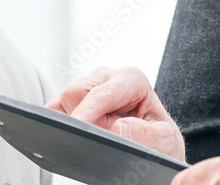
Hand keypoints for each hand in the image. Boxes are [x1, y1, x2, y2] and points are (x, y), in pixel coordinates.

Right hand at [46, 66, 185, 160]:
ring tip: (93, 137)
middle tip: (97, 141)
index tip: (78, 127)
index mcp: (131, 79)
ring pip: (63, 98)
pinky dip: (58, 121)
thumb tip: (118, 128)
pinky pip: (55, 106)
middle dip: (81, 119)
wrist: (152, 144)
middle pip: (76, 93)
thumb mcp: (164, 142)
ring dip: (71, 121)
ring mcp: (89, 84)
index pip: (100, 93)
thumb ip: (146, 135)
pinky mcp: (75, 97)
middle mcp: (108, 76)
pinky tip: (71, 135)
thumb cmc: (159, 141)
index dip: (86, 111)